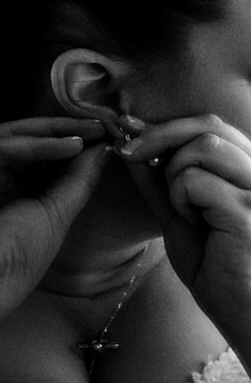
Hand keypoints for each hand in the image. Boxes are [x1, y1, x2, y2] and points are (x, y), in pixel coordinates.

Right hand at [0, 117, 109, 318]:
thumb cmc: (20, 259)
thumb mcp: (56, 214)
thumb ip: (78, 180)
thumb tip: (104, 151)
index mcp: (13, 187)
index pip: (44, 154)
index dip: (74, 142)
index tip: (108, 135)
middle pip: (29, 139)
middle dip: (68, 130)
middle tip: (104, 124)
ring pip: (15, 135)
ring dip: (57, 131)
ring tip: (95, 131)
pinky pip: (4, 148)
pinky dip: (39, 145)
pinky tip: (72, 146)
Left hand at [118, 115, 250, 326]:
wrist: (240, 308)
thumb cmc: (213, 262)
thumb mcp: (179, 211)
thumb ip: (159, 179)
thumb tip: (129, 141)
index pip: (213, 124)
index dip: (169, 127)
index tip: (132, 141)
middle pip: (208, 127)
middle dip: (162, 141)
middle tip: (137, 161)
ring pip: (202, 148)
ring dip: (176, 176)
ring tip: (185, 209)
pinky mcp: (250, 210)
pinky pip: (196, 181)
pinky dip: (182, 200)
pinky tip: (195, 224)